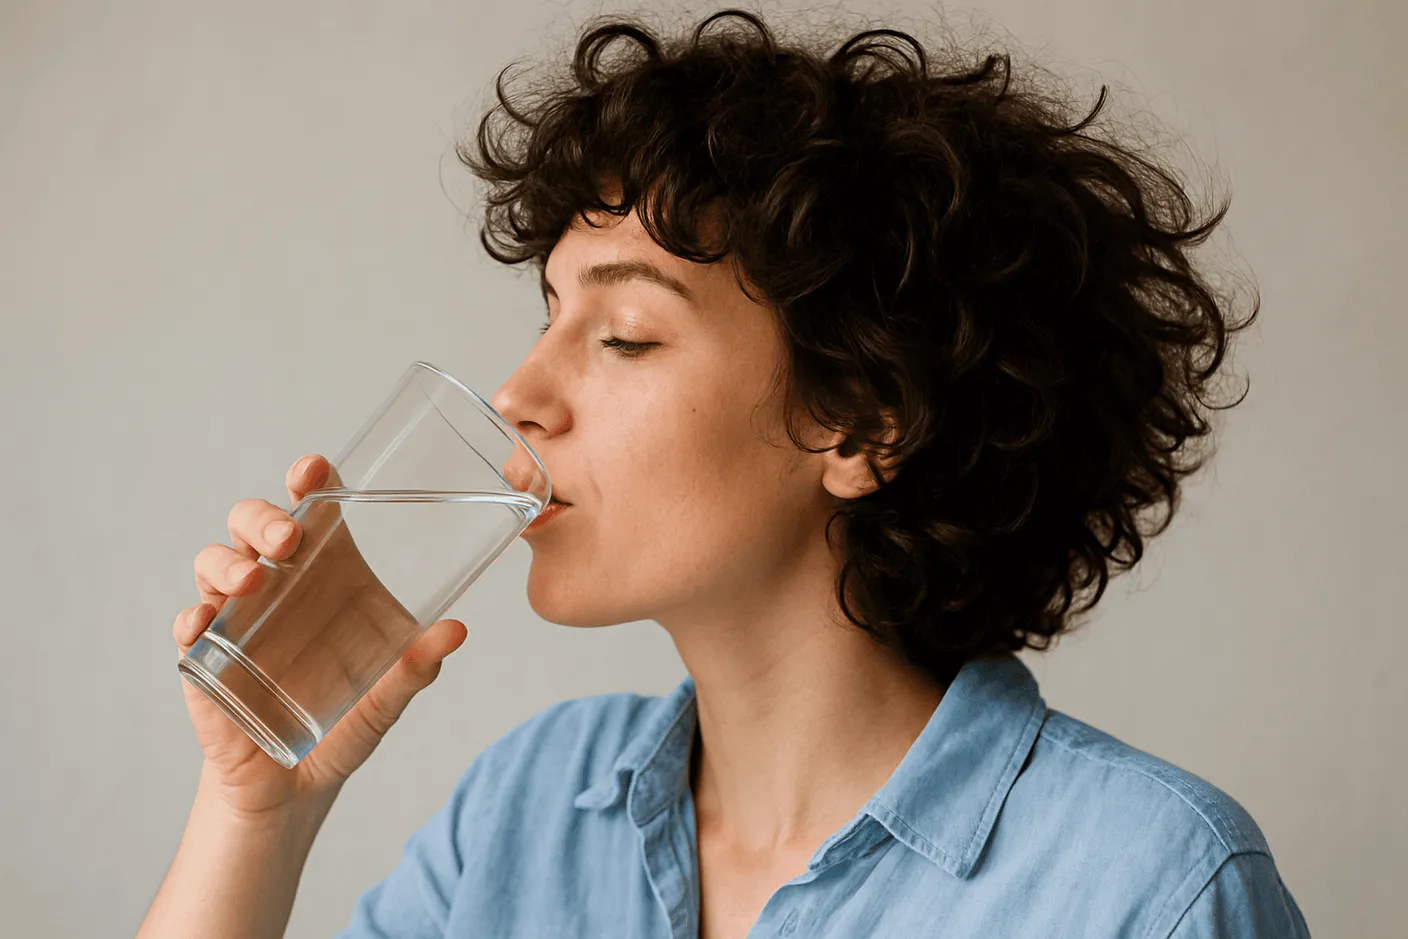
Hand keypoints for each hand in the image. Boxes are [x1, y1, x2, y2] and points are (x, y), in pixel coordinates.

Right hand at [174, 454, 467, 820]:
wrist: (297, 784)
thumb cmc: (345, 720)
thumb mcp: (388, 696)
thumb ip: (417, 667)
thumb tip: (455, 630)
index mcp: (324, 575)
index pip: (311, 510)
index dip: (307, 481)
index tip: (314, 470)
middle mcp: (276, 585)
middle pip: (253, 523)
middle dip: (263, 518)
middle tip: (288, 540)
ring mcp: (235, 618)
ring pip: (214, 562)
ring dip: (227, 562)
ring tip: (251, 580)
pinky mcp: (204, 659)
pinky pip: (188, 627)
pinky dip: (192, 620)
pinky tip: (203, 626)